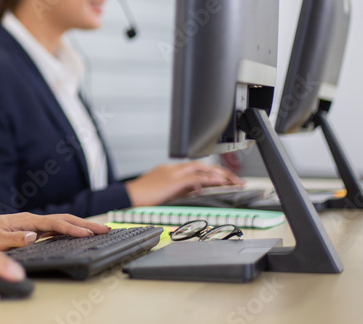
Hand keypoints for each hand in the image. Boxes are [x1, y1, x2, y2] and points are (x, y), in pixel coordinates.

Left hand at [0, 212, 109, 249]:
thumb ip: (15, 238)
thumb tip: (34, 235)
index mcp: (27, 220)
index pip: (56, 223)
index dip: (74, 229)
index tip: (90, 234)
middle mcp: (33, 219)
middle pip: (65, 219)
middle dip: (87, 224)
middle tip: (107, 230)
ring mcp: (33, 223)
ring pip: (63, 222)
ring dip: (82, 225)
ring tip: (100, 230)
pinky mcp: (31, 228)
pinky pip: (56, 227)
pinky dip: (71, 229)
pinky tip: (78, 234)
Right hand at [124, 161, 241, 206]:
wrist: (126, 197)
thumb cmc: (142, 197)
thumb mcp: (165, 192)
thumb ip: (181, 189)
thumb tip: (197, 190)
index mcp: (171, 170)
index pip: (197, 168)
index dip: (212, 172)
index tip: (225, 179)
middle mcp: (173, 169)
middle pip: (202, 165)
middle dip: (221, 171)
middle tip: (235, 180)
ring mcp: (172, 173)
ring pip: (201, 168)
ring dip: (219, 174)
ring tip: (233, 181)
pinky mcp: (172, 181)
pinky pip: (194, 177)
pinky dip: (208, 179)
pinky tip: (219, 183)